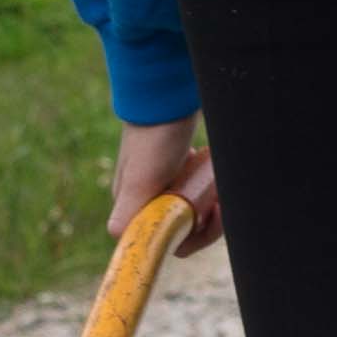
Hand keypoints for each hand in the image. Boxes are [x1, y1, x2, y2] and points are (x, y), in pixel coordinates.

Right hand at [111, 115, 222, 255]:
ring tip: (218, 181)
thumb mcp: (141, 179)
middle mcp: (150, 199)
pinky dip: (212, 185)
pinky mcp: (181, 168)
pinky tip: (214, 172)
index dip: (193, 237)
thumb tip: (118, 238)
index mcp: (136, 207)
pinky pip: (201, 189)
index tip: (207, 218)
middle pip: (187, 228)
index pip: (167, 242)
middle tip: (219, 199)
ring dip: (214, 200)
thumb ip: (128, 211)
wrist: (167, 94)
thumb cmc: (153, 138)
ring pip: (198, 209)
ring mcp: (168, 184)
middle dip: (209, 218)